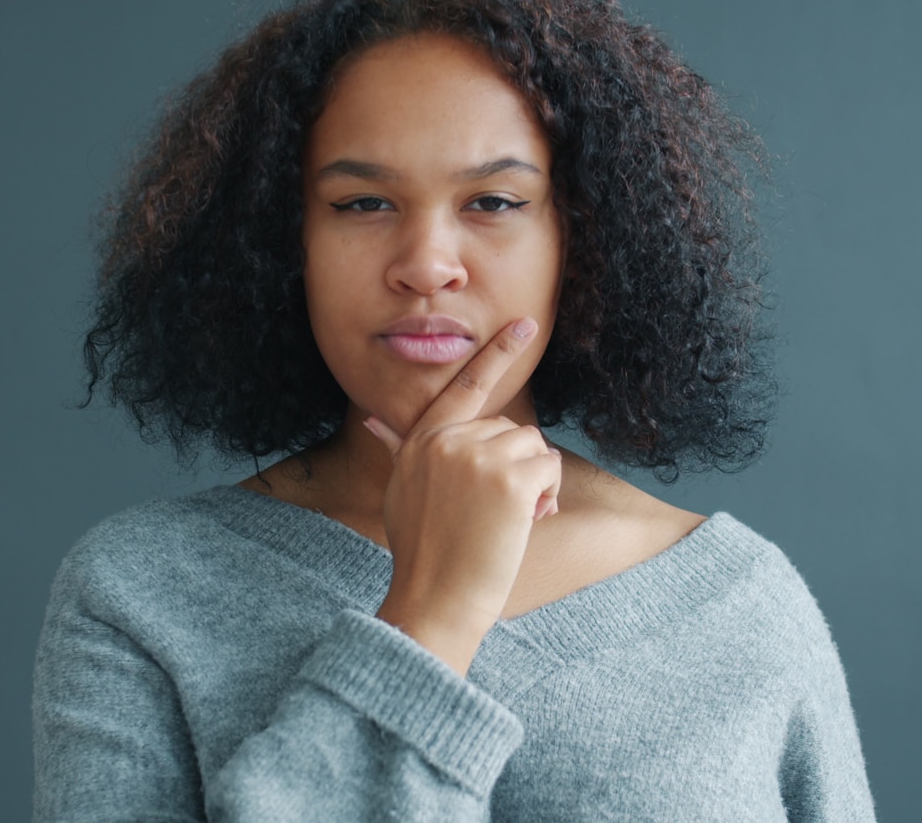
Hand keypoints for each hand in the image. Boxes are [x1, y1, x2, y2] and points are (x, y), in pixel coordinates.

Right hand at [365, 317, 561, 675]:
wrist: (435, 597)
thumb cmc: (423, 552)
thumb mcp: (403, 491)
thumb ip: (399, 448)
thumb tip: (373, 421)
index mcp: (422, 441)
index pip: (464, 386)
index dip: (497, 352)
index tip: (524, 324)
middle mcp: (447, 440)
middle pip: (510, 429)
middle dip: (515, 467)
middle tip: (497, 513)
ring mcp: (477, 456)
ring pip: (533, 447)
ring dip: (533, 482)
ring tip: (507, 520)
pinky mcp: (509, 478)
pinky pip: (548, 468)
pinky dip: (546, 496)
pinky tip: (525, 522)